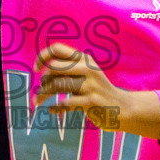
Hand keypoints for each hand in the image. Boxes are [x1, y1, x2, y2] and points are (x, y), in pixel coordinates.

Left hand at [33, 42, 159, 139]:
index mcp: (85, 59)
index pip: (57, 49)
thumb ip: (69, 70)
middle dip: (42, 81)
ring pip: (57, 85)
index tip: (36, 69)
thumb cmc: (98, 91)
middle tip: (40, 91)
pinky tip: (52, 111)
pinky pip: (65, 103)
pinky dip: (54, 108)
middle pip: (54, 68)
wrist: (123, 108)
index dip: (42, 56)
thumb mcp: (87, 74)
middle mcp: (88, 69)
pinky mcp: (91, 102)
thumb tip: (43, 70)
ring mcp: (90, 85)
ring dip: (43, 95)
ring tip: (38, 102)